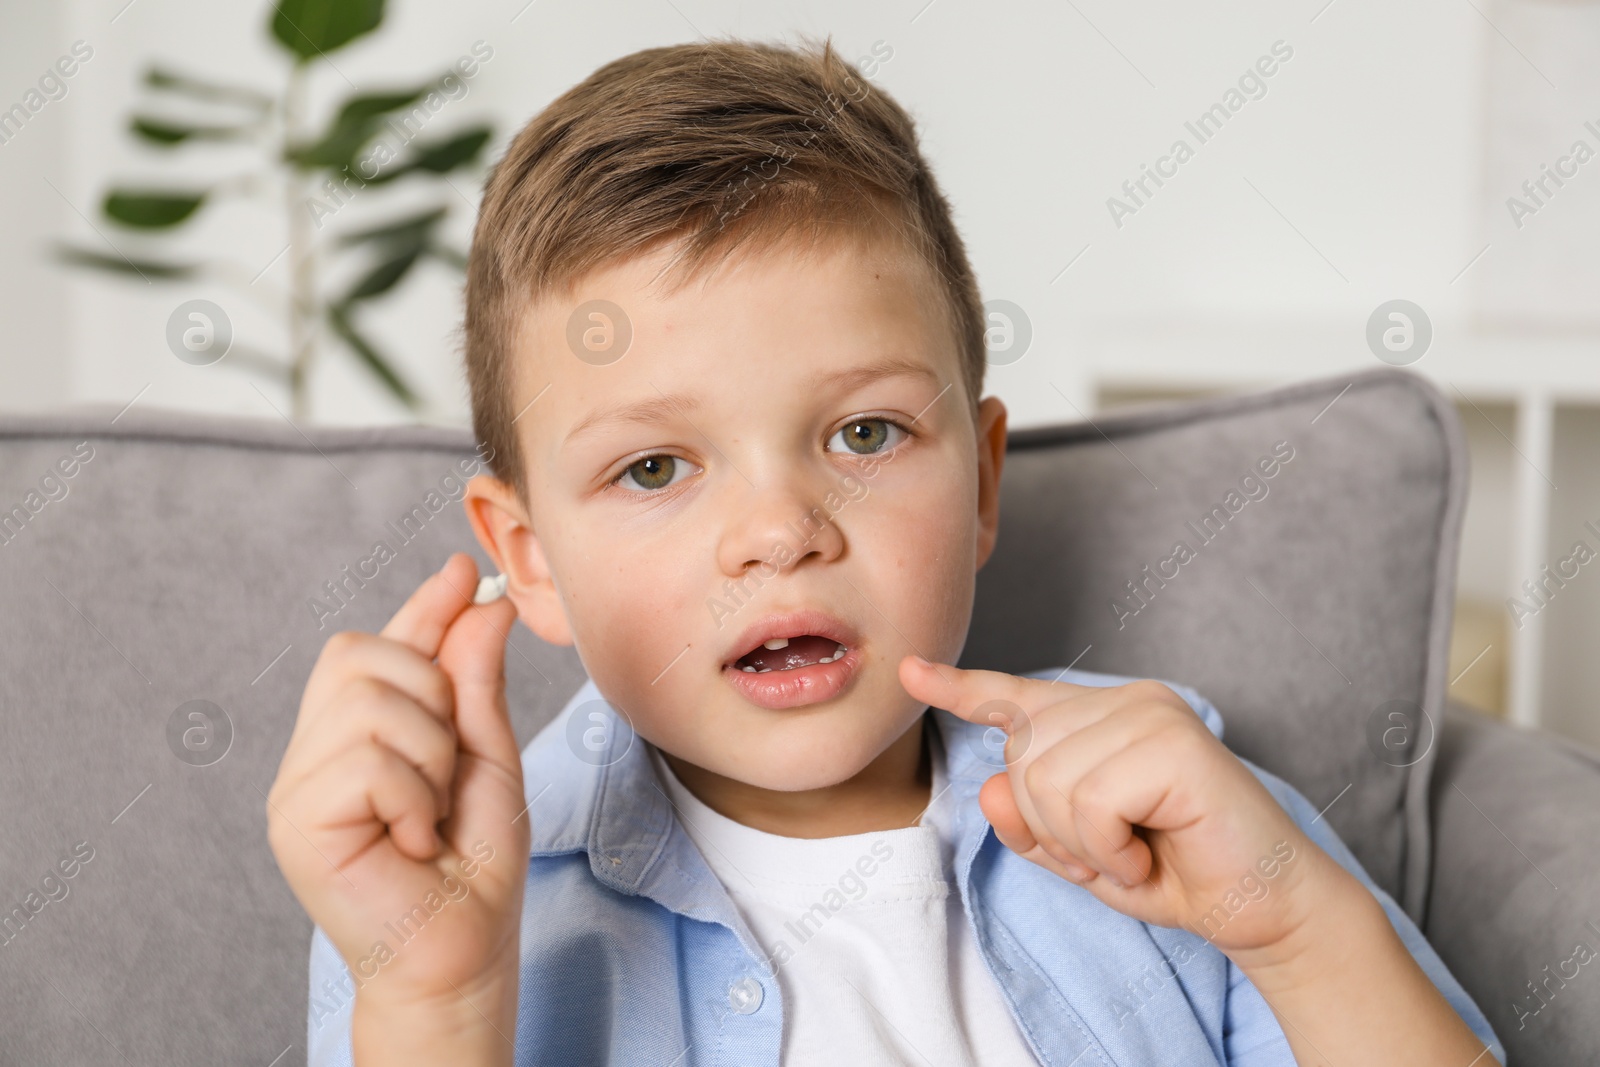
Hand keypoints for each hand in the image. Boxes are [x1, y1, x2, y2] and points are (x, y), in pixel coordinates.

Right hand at [267, 553, 530, 1014]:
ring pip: (370, 701)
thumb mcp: (488, 756)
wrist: (464, 949)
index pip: (380, 645)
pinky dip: (412, 796)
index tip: (462, 571)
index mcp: (360, 732)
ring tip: (431, 814)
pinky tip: (413, 841)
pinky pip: (367, 760)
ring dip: (429, 754)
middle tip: (448, 771)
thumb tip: (480, 602)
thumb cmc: (474, 864)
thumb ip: (475, 682)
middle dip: (432, 695)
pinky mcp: (295, 822)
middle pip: (361, 653)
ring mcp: (298, 784)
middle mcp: (317, 750)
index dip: (421, 605)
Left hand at [899, 655, 1343, 954]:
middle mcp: (1126, 701)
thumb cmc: (1177, 875)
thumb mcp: (1082, 856)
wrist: (1265, 908)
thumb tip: (992, 787)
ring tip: (1135, 854)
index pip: (1018, 700)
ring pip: (1049, 782)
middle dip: (1053, 829)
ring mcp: (1152, 713)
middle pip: (1021, 759)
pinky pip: (1091, 801)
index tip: (910, 672)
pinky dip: (1110, 849)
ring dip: (1084, 844)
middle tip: (1114, 853)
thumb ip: (1030, 824)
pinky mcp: (1174, 743)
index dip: (960, 689)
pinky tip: (1148, 857)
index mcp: (1103, 718)